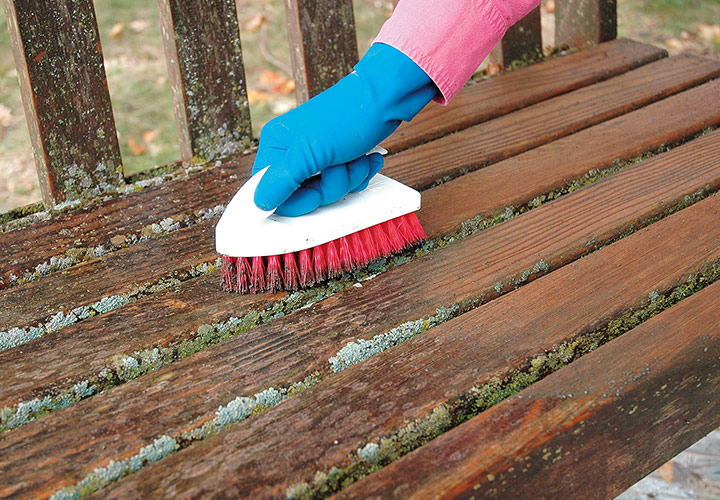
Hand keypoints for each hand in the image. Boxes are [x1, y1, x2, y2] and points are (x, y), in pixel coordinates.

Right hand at [252, 43, 436, 215]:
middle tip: (338, 167)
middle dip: (329, 186)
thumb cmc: (346, 115)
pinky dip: (359, 175)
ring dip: (348, 179)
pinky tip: (364, 159)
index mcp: (276, 146)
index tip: (314, 195)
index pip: (270, 191)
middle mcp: (294, 151)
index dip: (294, 200)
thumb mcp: (308, 152)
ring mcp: (318, 156)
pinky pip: (346, 184)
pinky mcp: (339, 159)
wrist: (386, 98)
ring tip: (354, 158)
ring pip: (328, 192)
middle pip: (303, 195)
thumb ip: (281, 180)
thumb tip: (258, 203)